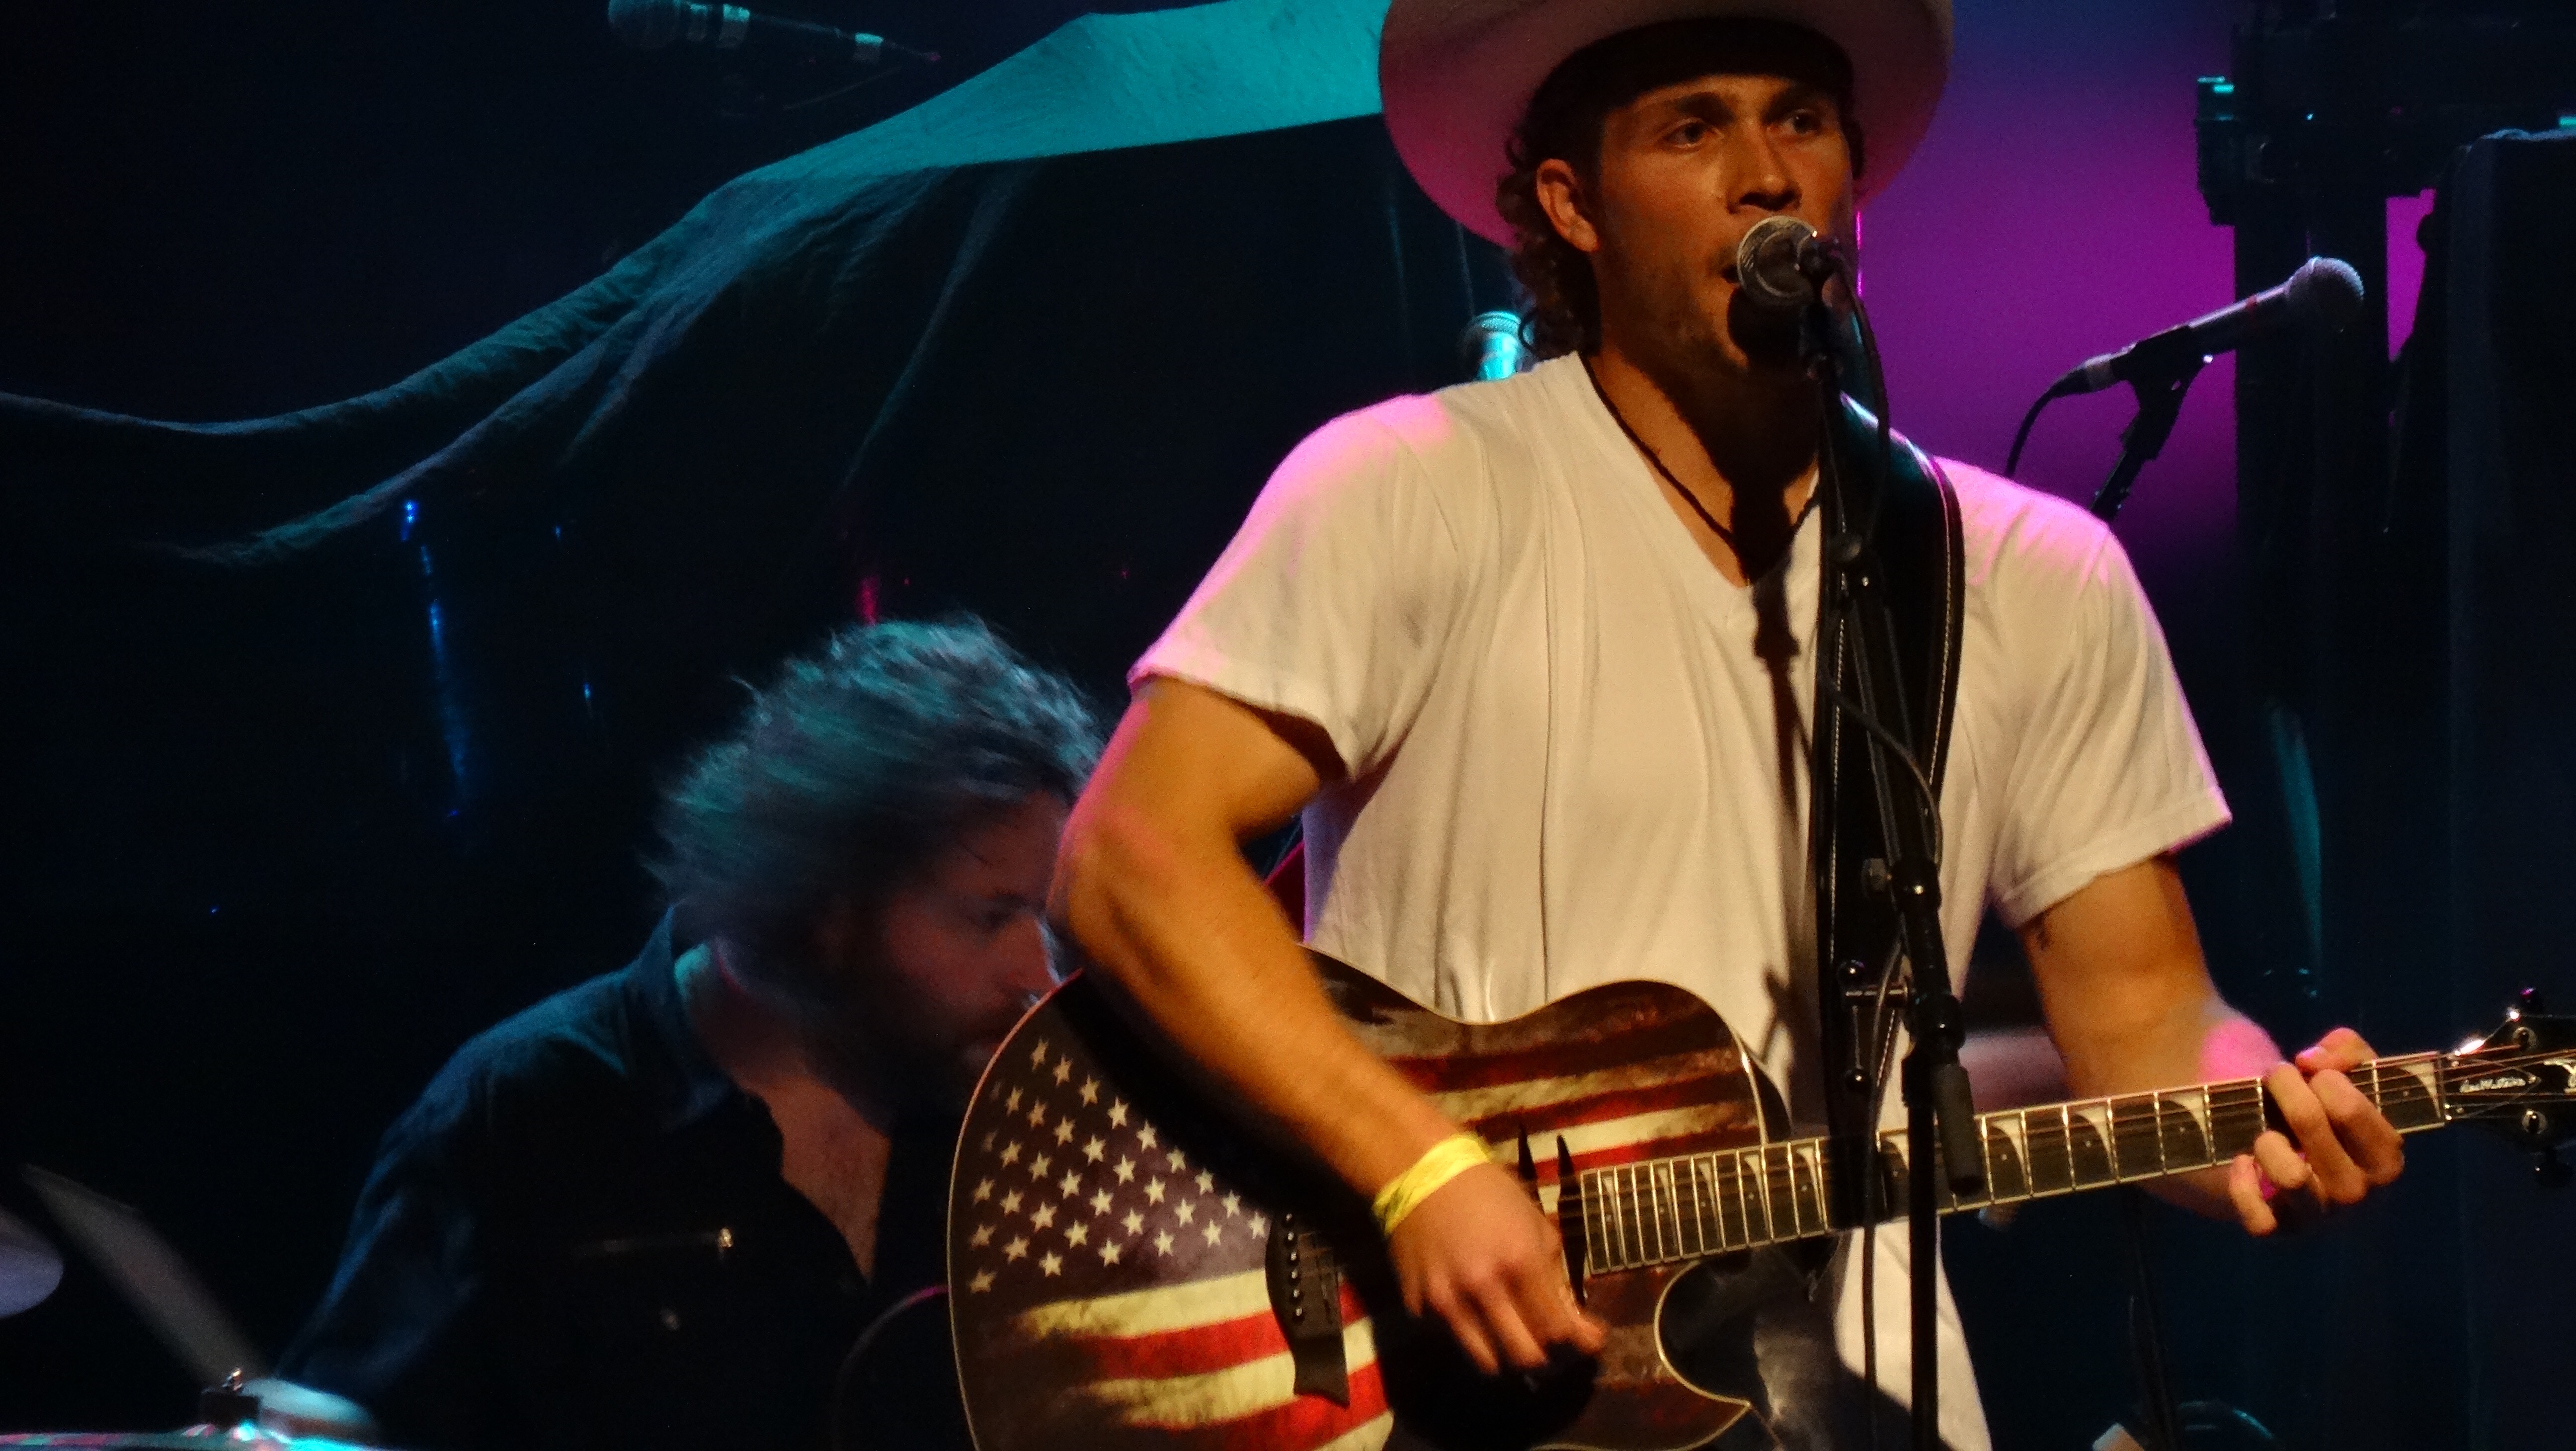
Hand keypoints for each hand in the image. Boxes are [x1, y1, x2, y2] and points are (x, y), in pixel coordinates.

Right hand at [1385, 1161, 1606, 1374]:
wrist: (1422, 1173)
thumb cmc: (1489, 1193)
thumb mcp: (1535, 1227)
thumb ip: (1558, 1282)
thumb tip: (1587, 1334)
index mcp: (1519, 1261)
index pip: (1556, 1331)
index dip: (1575, 1341)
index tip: (1581, 1337)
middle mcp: (1483, 1287)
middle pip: (1525, 1357)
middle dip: (1543, 1356)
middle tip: (1544, 1342)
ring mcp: (1447, 1300)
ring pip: (1488, 1363)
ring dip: (1506, 1355)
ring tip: (1511, 1336)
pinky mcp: (1418, 1305)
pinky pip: (1453, 1339)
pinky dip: (1470, 1334)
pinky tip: (1472, 1309)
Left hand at [2225, 1027, 2406, 1235]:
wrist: (2288, 1149)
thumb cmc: (2326, 1108)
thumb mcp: (2348, 1072)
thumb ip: (2347, 1051)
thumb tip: (2312, 1060)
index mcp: (2386, 1159)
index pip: (2357, 1113)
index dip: (2330, 1082)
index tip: (2315, 1073)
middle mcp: (2359, 1193)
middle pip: (2312, 1126)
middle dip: (2287, 1090)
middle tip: (2277, 1078)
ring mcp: (2320, 1216)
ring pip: (2289, 1175)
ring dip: (2267, 1139)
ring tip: (2265, 1131)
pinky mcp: (2280, 1231)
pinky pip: (2260, 1220)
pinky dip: (2243, 1186)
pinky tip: (2244, 1162)